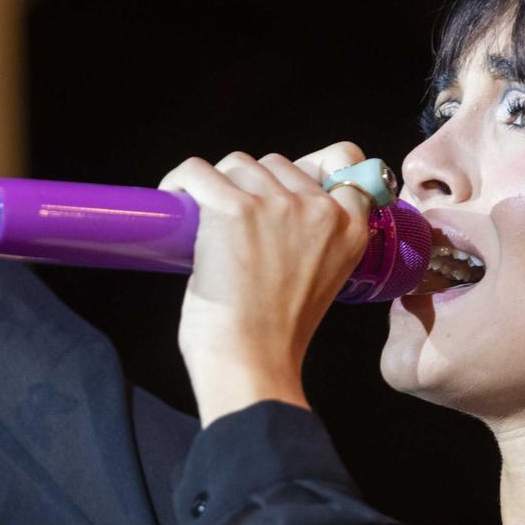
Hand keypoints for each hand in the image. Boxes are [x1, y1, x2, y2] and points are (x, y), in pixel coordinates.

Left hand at [158, 142, 373, 424]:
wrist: (251, 363)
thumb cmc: (274, 335)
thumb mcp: (319, 278)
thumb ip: (312, 237)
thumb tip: (273, 199)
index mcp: (350, 229)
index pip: (343, 161)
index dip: (308, 170)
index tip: (280, 190)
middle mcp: (320, 209)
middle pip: (276, 164)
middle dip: (251, 185)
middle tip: (232, 228)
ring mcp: (277, 206)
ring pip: (237, 165)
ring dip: (217, 187)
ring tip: (203, 224)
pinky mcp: (234, 210)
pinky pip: (198, 172)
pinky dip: (181, 181)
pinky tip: (174, 199)